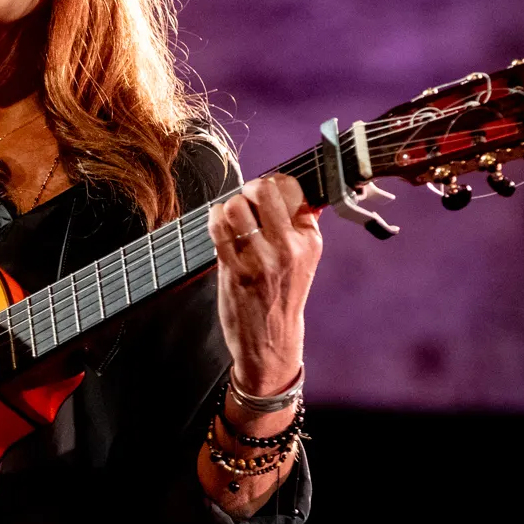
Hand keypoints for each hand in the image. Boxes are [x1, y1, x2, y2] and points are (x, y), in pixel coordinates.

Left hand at [205, 175, 323, 394]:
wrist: (271, 340)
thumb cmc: (283, 295)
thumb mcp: (304, 259)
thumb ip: (302, 225)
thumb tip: (300, 193)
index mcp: (309, 240)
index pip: (292, 189)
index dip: (273, 183)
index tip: (266, 193)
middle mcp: (288, 247)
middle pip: (264, 190)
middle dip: (249, 189)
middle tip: (246, 200)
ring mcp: (261, 259)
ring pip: (237, 206)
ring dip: (229, 206)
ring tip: (232, 217)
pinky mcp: (235, 270)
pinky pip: (218, 228)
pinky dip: (215, 219)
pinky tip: (219, 225)